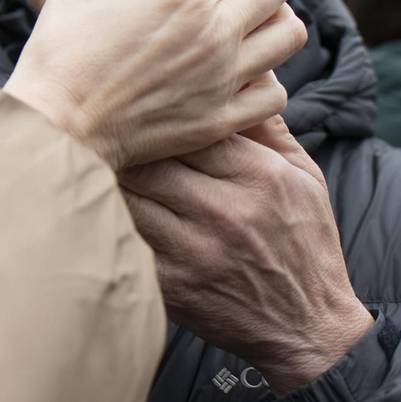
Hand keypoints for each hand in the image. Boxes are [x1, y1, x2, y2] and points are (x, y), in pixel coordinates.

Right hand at [3, 0, 305, 168]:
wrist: (58, 128)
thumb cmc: (59, 59)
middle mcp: (216, 33)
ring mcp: (224, 80)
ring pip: (289, 35)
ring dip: (276, 19)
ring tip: (255, 20)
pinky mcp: (220, 121)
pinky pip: (274, 95)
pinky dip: (267, 80)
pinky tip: (245, 75)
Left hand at [119, 116, 371, 392]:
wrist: (308, 327)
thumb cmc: (305, 243)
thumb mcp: (305, 176)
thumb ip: (268, 126)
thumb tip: (244, 73)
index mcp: (257, 176)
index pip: (190, 127)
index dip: (158, 116)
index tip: (141, 111)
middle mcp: (224, 211)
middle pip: (149, 161)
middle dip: (124, 145)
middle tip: (103, 134)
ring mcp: (194, 251)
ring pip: (128, 198)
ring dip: (107, 181)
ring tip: (92, 166)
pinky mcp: (171, 285)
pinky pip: (124, 241)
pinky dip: (108, 222)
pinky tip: (99, 210)